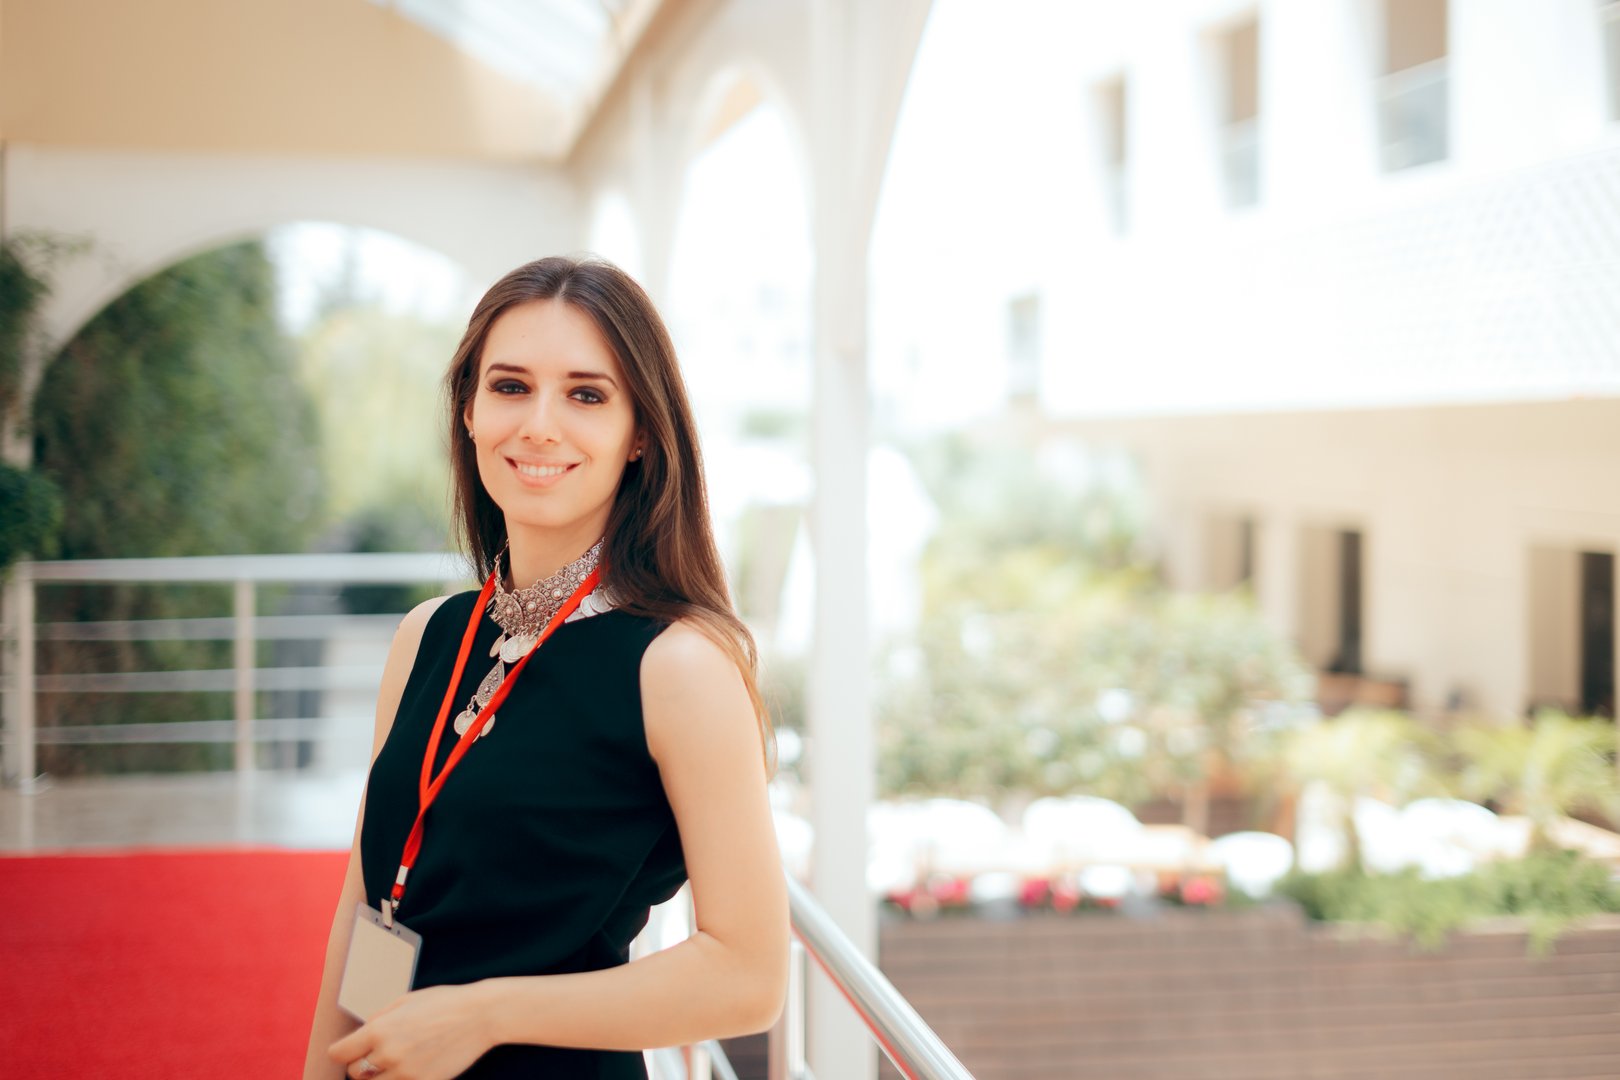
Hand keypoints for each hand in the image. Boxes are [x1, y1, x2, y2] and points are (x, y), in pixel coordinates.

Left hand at [329, 983, 494, 1079]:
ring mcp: (406, 1073)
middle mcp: (389, 1054)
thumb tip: (360, 1033)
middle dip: (360, 1064)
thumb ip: (379, 1018)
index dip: (341, 1052)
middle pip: (354, 1073)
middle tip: (374, 1056)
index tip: (346, 1051)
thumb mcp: (405, 1000)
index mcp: (380, 1030)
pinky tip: (413, 1066)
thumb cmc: (445, 1002)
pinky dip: (402, 1079)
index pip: (338, 1053)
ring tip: (393, 1062)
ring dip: (379, 1076)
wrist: (481, 1015)